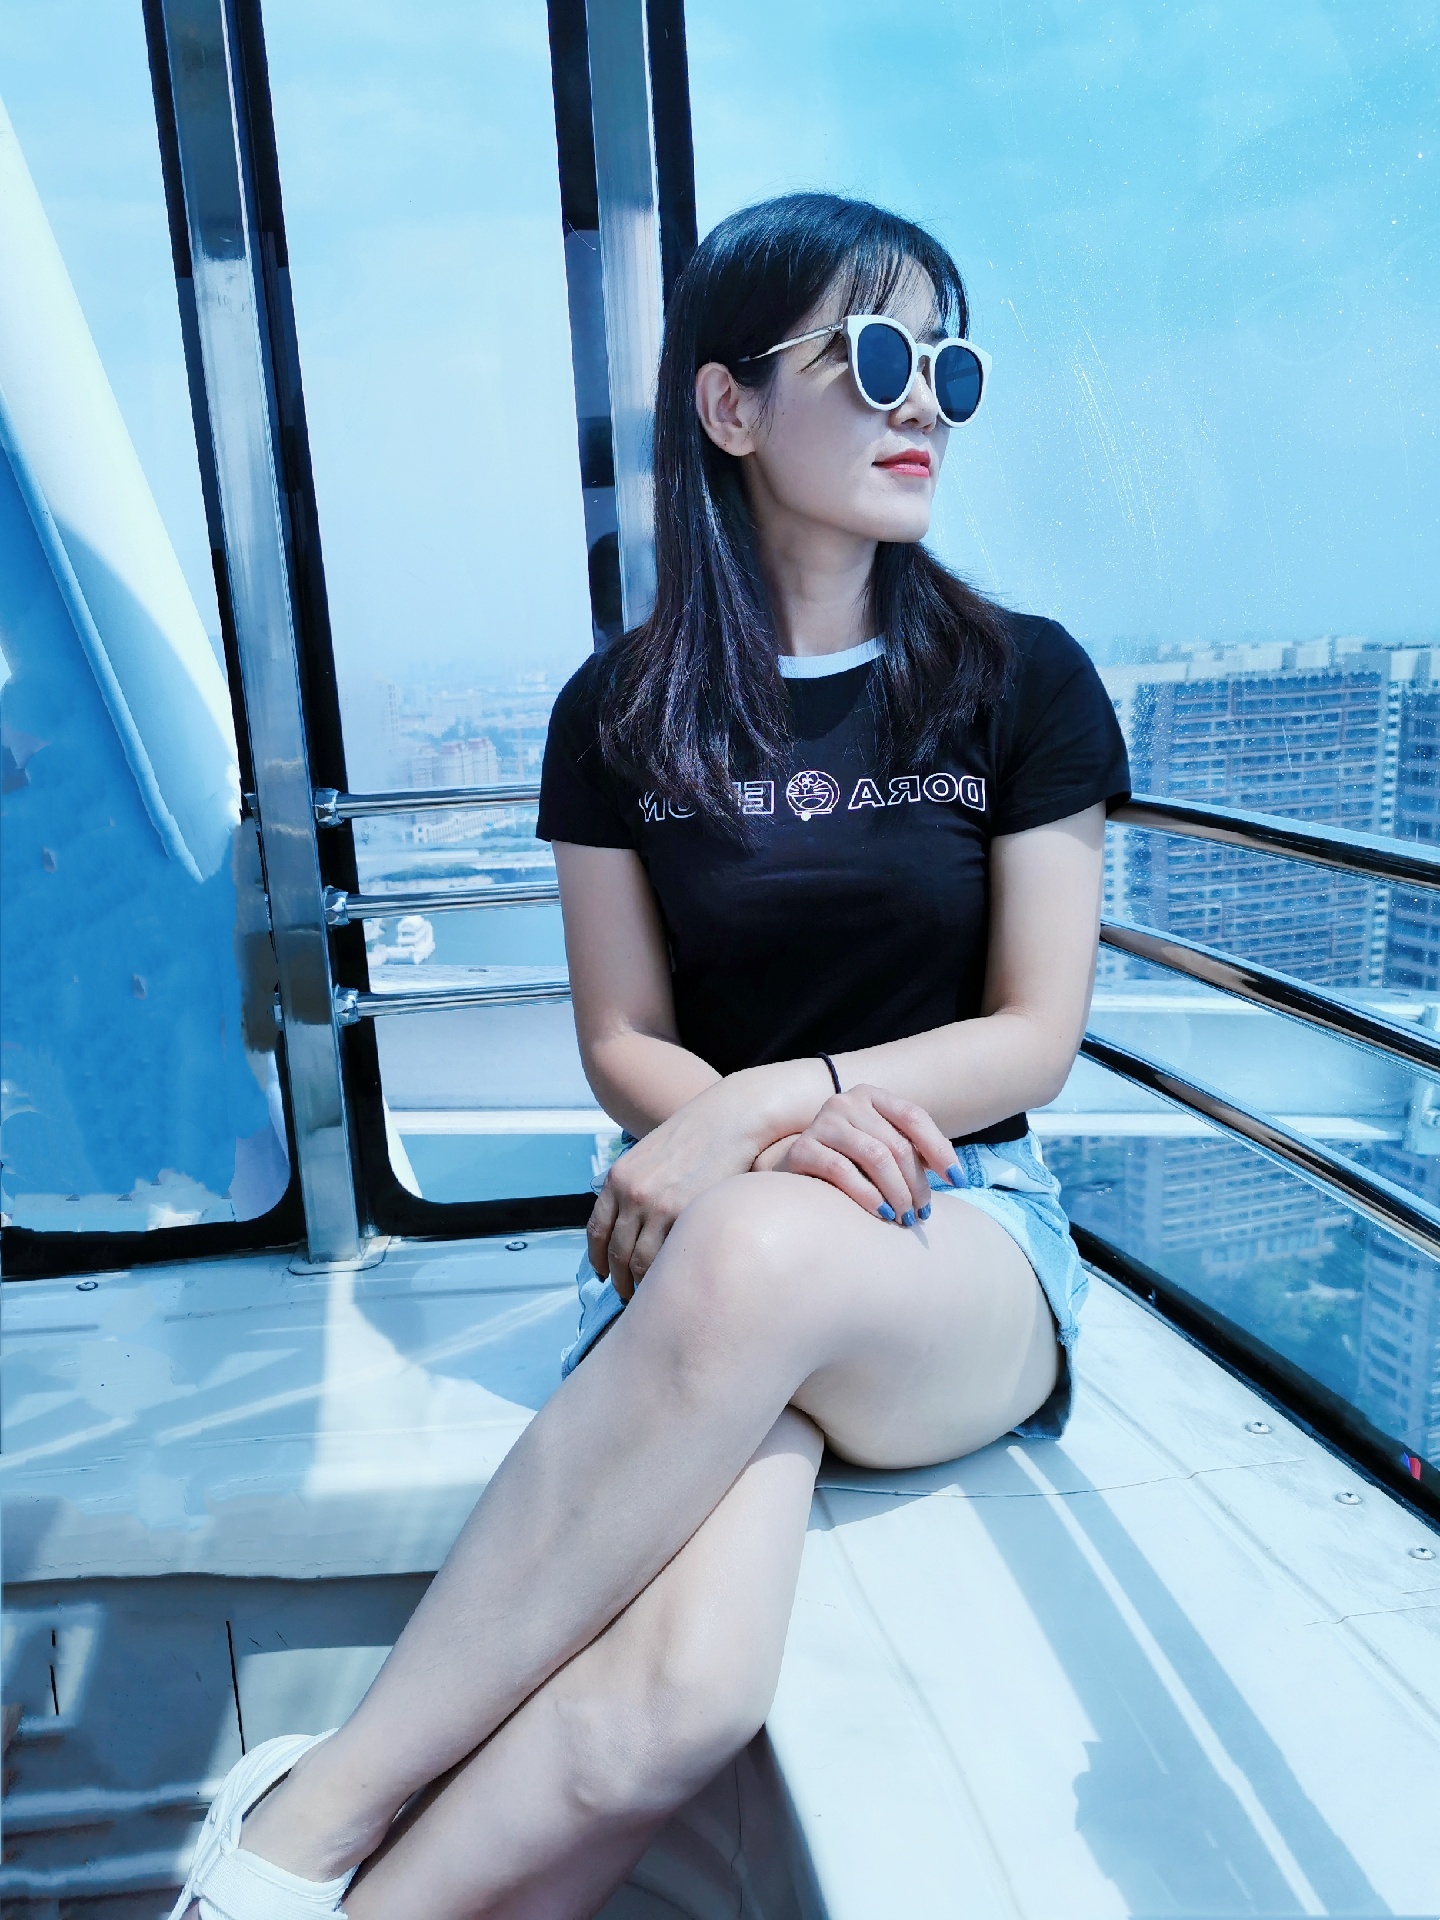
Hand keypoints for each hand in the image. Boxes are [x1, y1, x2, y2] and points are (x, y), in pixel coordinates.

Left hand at [587, 1086, 768, 1300]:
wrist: (729, 1119)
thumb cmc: (696, 1137)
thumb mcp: (650, 1156)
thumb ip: (635, 1185)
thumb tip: (629, 1220)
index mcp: (618, 1178)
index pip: (597, 1230)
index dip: (598, 1258)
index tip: (603, 1273)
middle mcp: (631, 1193)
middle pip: (616, 1252)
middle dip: (619, 1279)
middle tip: (627, 1295)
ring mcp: (657, 1206)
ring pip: (639, 1261)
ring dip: (640, 1284)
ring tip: (649, 1297)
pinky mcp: (684, 1213)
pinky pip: (666, 1256)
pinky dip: (664, 1275)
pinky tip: (671, 1281)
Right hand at [768, 1084, 956, 1224]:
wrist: (794, 1175)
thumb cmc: (849, 1164)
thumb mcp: (882, 1148)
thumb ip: (912, 1152)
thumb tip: (956, 1175)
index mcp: (871, 1096)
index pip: (914, 1117)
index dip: (940, 1150)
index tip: (958, 1181)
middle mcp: (845, 1101)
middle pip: (897, 1143)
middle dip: (917, 1183)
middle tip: (922, 1212)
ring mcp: (822, 1122)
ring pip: (875, 1156)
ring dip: (897, 1193)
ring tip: (904, 1217)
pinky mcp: (802, 1148)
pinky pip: (842, 1171)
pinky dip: (868, 1196)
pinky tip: (881, 1214)